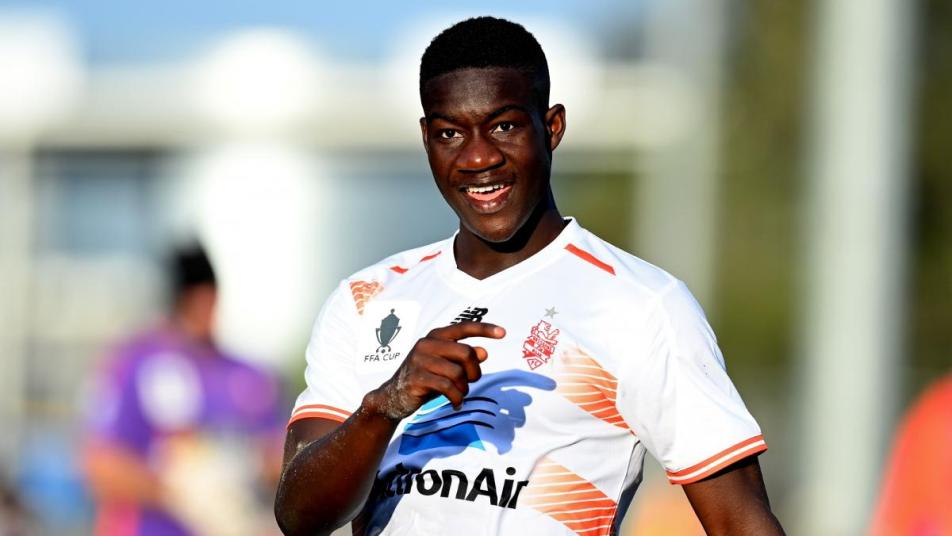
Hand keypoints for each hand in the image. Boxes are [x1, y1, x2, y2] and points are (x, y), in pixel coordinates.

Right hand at [365, 322, 504, 419]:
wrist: (394, 396)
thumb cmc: (425, 378)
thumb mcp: (446, 366)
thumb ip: (464, 358)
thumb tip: (484, 352)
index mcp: (436, 336)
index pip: (464, 327)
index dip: (485, 329)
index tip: (503, 333)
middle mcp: (427, 344)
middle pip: (466, 353)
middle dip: (475, 371)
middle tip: (471, 383)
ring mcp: (420, 360)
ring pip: (458, 372)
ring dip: (464, 388)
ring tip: (460, 394)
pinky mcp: (417, 378)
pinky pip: (448, 387)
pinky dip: (456, 398)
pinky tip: (456, 404)